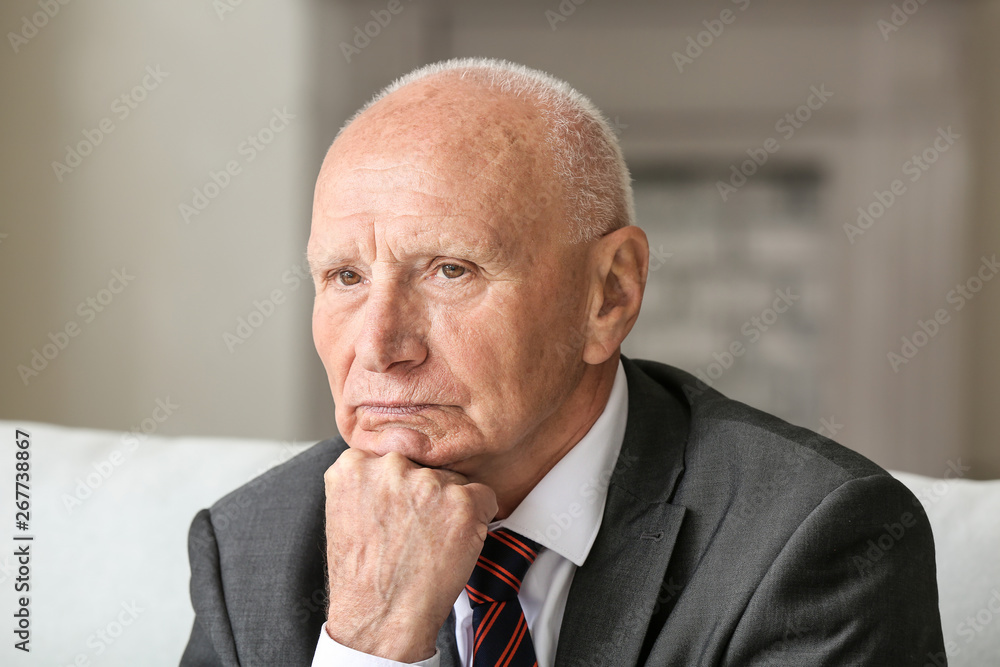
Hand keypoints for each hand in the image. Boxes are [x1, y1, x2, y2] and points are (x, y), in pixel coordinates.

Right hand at [323, 449, 497, 660]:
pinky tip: (453, 542)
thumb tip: (395, 461)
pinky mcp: (462, 502)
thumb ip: (367, 479)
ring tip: (427, 543)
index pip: (394, 454)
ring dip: (448, 507)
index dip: (399, 484)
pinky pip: (484, 497)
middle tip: (412, 531)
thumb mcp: (344, 512)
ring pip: (453, 481)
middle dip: (424, 492)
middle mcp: (391, 465)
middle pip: (424, 464)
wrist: (380, 617)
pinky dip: (477, 519)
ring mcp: (428, 482)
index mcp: (355, 465)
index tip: (396, 508)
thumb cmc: (362, 574)